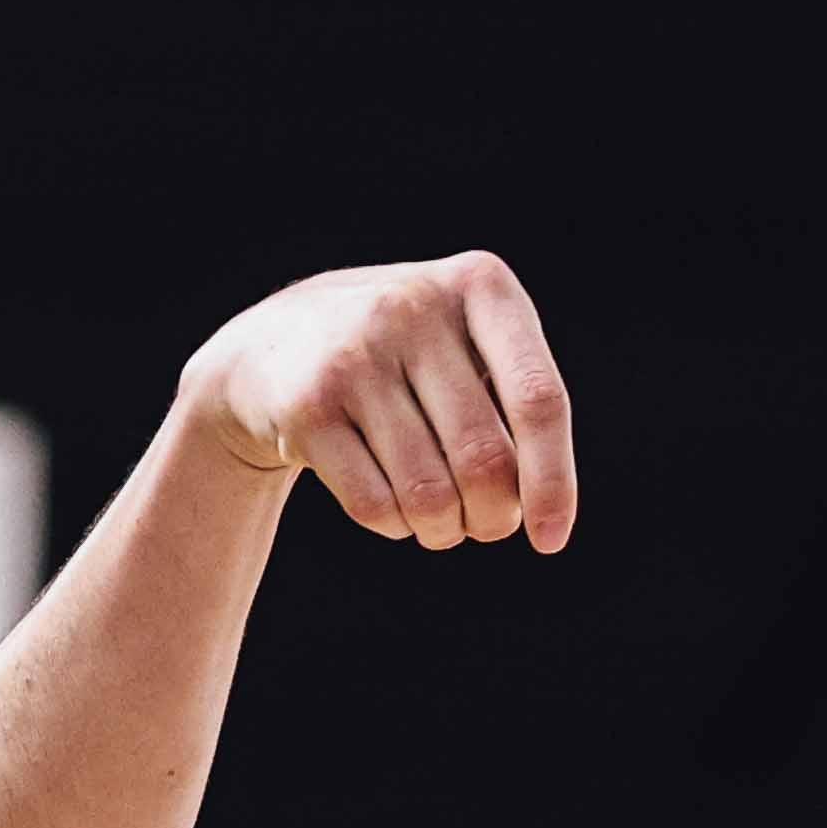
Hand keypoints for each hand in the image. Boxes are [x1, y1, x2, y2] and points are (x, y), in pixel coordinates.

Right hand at [180, 251, 577, 554]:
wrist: (273, 344)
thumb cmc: (404, 359)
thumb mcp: (465, 346)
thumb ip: (514, 403)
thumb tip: (538, 507)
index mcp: (479, 285)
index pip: (538, 399)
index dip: (553, 480)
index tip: (550, 542)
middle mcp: (414, 309)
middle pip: (484, 459)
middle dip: (493, 518)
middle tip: (486, 527)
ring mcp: (354, 356)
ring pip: (428, 494)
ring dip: (442, 529)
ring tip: (439, 522)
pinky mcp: (307, 406)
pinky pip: (374, 505)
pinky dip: (394, 526)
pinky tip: (392, 508)